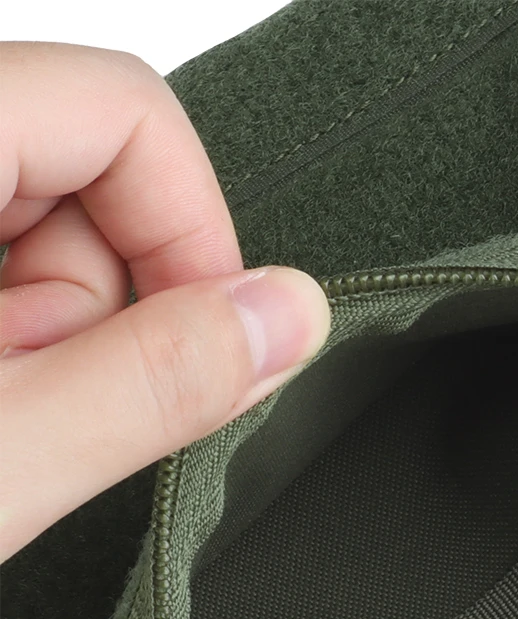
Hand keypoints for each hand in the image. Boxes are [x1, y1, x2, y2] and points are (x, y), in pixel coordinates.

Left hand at [0, 41, 330, 561]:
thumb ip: (155, 382)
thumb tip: (293, 317)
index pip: (123, 109)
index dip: (196, 232)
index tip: (204, 341)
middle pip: (92, 171)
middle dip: (110, 306)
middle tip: (54, 403)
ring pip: (52, 220)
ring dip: (57, 331)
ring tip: (6, 414)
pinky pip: (7, 249)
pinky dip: (20, 330)